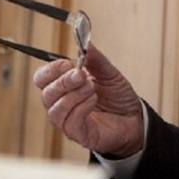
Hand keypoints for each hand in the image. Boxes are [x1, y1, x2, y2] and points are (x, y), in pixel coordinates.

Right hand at [33, 43, 143, 157]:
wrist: (135, 117)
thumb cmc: (118, 96)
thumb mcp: (109, 73)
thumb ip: (96, 60)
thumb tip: (86, 44)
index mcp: (65, 87)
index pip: (43, 79)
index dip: (51, 70)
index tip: (68, 64)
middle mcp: (62, 105)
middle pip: (46, 94)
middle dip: (63, 82)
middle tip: (81, 75)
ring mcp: (69, 121)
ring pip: (55, 111)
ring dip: (72, 96)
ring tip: (91, 88)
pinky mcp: (79, 135)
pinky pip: (69, 124)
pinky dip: (80, 109)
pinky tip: (93, 100)